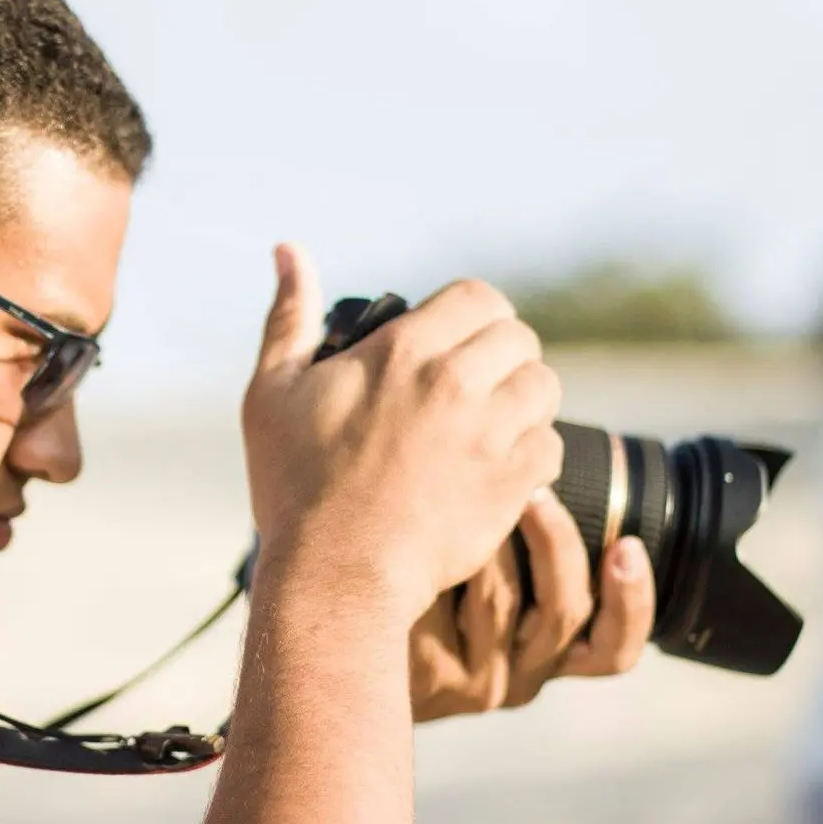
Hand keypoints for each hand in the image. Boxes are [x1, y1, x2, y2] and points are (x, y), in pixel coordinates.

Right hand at [242, 245, 562, 625]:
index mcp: (403, 352)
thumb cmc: (294, 485)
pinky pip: (551, 446)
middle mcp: (455, 384)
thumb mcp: (271, 392)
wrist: (334, 575)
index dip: (472, 314)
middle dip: (500, 355)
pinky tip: (497, 467)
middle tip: (472, 385)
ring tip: (489, 423)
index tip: (454, 340)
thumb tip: (287, 249)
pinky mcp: (511, 486)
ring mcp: (490, 436)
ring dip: (522, 400)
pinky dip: (532, 453)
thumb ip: (288, 316)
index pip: (479, 297)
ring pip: (543, 388)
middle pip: (520, 338)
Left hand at [408, 490, 656, 720]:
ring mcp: (473, 682)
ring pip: (503, 599)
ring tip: (471, 489)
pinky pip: (447, 606)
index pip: (613, 650)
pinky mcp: (426, 675)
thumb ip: (526, 554)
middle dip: (556, 540)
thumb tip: (548, 469)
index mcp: (549, 659)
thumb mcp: (485, 588)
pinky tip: (429, 532)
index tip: (627, 544)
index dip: (632, 600)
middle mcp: (520, 679)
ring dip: (493, 539)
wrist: (353, 646)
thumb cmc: (425, 600)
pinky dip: (445, 561)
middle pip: (565, 611)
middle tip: (537, 489)